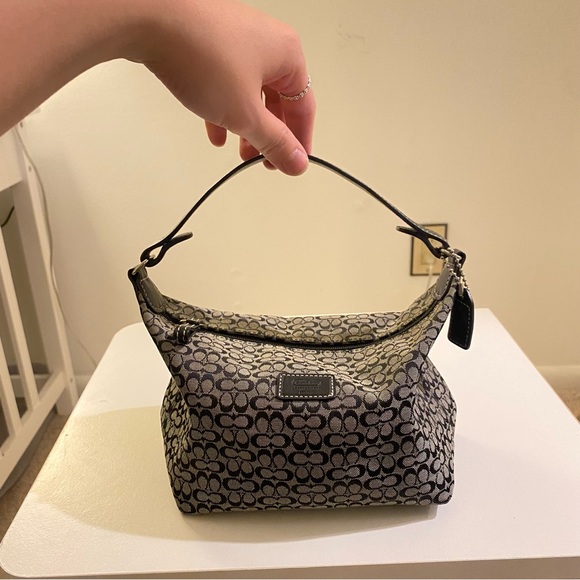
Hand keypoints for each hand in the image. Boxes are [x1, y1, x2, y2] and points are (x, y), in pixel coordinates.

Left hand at [138, 0, 314, 174]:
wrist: (149, 17)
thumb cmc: (203, 56)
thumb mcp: (245, 113)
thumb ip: (274, 142)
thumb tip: (297, 163)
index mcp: (287, 53)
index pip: (303, 106)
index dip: (299, 140)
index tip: (292, 164)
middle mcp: (266, 42)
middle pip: (277, 100)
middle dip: (270, 135)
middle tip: (263, 162)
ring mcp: (237, 39)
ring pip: (251, 93)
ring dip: (247, 126)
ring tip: (239, 152)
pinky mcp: (210, 42)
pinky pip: (227, 82)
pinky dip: (225, 108)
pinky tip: (215, 131)